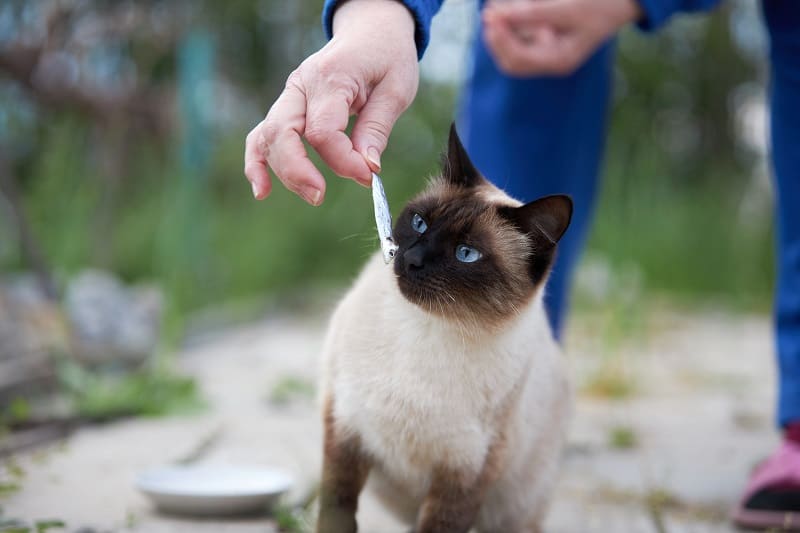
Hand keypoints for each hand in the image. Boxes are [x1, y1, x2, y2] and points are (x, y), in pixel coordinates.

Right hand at [244, 0, 418, 205]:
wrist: (371, 30)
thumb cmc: (386, 56)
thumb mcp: (396, 88)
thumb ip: (378, 128)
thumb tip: (368, 167)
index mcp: (331, 76)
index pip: (323, 131)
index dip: (343, 161)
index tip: (369, 176)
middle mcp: (302, 84)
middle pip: (282, 133)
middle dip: (298, 170)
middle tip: (321, 196)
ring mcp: (290, 94)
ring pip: (269, 137)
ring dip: (282, 171)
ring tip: (309, 195)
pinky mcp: (287, 105)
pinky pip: (262, 135)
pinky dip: (258, 162)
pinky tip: (263, 190)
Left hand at [482, 0, 641, 76]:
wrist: (620, 1)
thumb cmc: (599, 3)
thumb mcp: (567, 7)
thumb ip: (531, 12)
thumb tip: (495, 16)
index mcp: (560, 60)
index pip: (518, 59)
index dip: (500, 39)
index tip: (490, 16)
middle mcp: (552, 62)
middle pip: (511, 62)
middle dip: (496, 39)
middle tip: (488, 13)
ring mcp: (548, 54)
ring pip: (512, 52)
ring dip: (502, 33)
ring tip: (495, 7)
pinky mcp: (546, 42)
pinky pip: (520, 40)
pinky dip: (511, 27)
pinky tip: (507, 9)